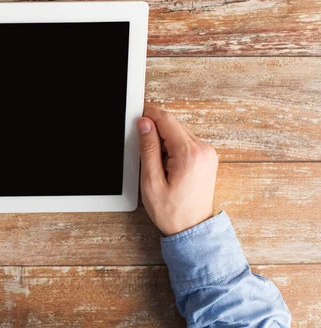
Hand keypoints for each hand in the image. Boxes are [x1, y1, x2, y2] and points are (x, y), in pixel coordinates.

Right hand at [137, 107, 217, 235]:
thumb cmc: (172, 211)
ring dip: (164, 139)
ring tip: (156, 162)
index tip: (136, 116)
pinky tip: (167, 164)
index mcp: (189, 154)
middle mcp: (203, 150)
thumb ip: (148, 148)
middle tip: (142, 147)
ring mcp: (207, 153)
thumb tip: (144, 124)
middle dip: (155, 129)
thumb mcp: (151, 180)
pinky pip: (186, 141)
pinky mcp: (206, 158)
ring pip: (179, 131)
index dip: (149, 114)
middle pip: (173, 123)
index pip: (166, 119)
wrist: (193, 229)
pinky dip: (173, 146)